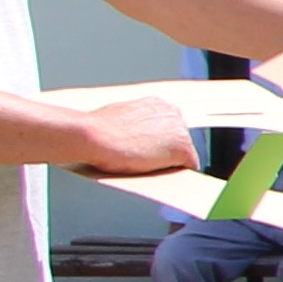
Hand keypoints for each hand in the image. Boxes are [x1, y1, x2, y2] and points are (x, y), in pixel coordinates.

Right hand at [68, 94, 201, 176]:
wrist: (93, 136)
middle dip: (165, 153)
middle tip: (146, 163)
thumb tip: (135, 137)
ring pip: (183, 154)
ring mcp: (180, 130)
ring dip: (170, 163)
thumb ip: (135, 125)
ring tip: (148, 170)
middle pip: (178, 140)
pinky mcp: (182, 148)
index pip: (168, 129)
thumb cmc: (98, 130)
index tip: (148, 153)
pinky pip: (189, 167)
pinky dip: (178, 174)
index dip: (158, 145)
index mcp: (157, 104)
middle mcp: (173, 112)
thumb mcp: (120, 119)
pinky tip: (159, 177)